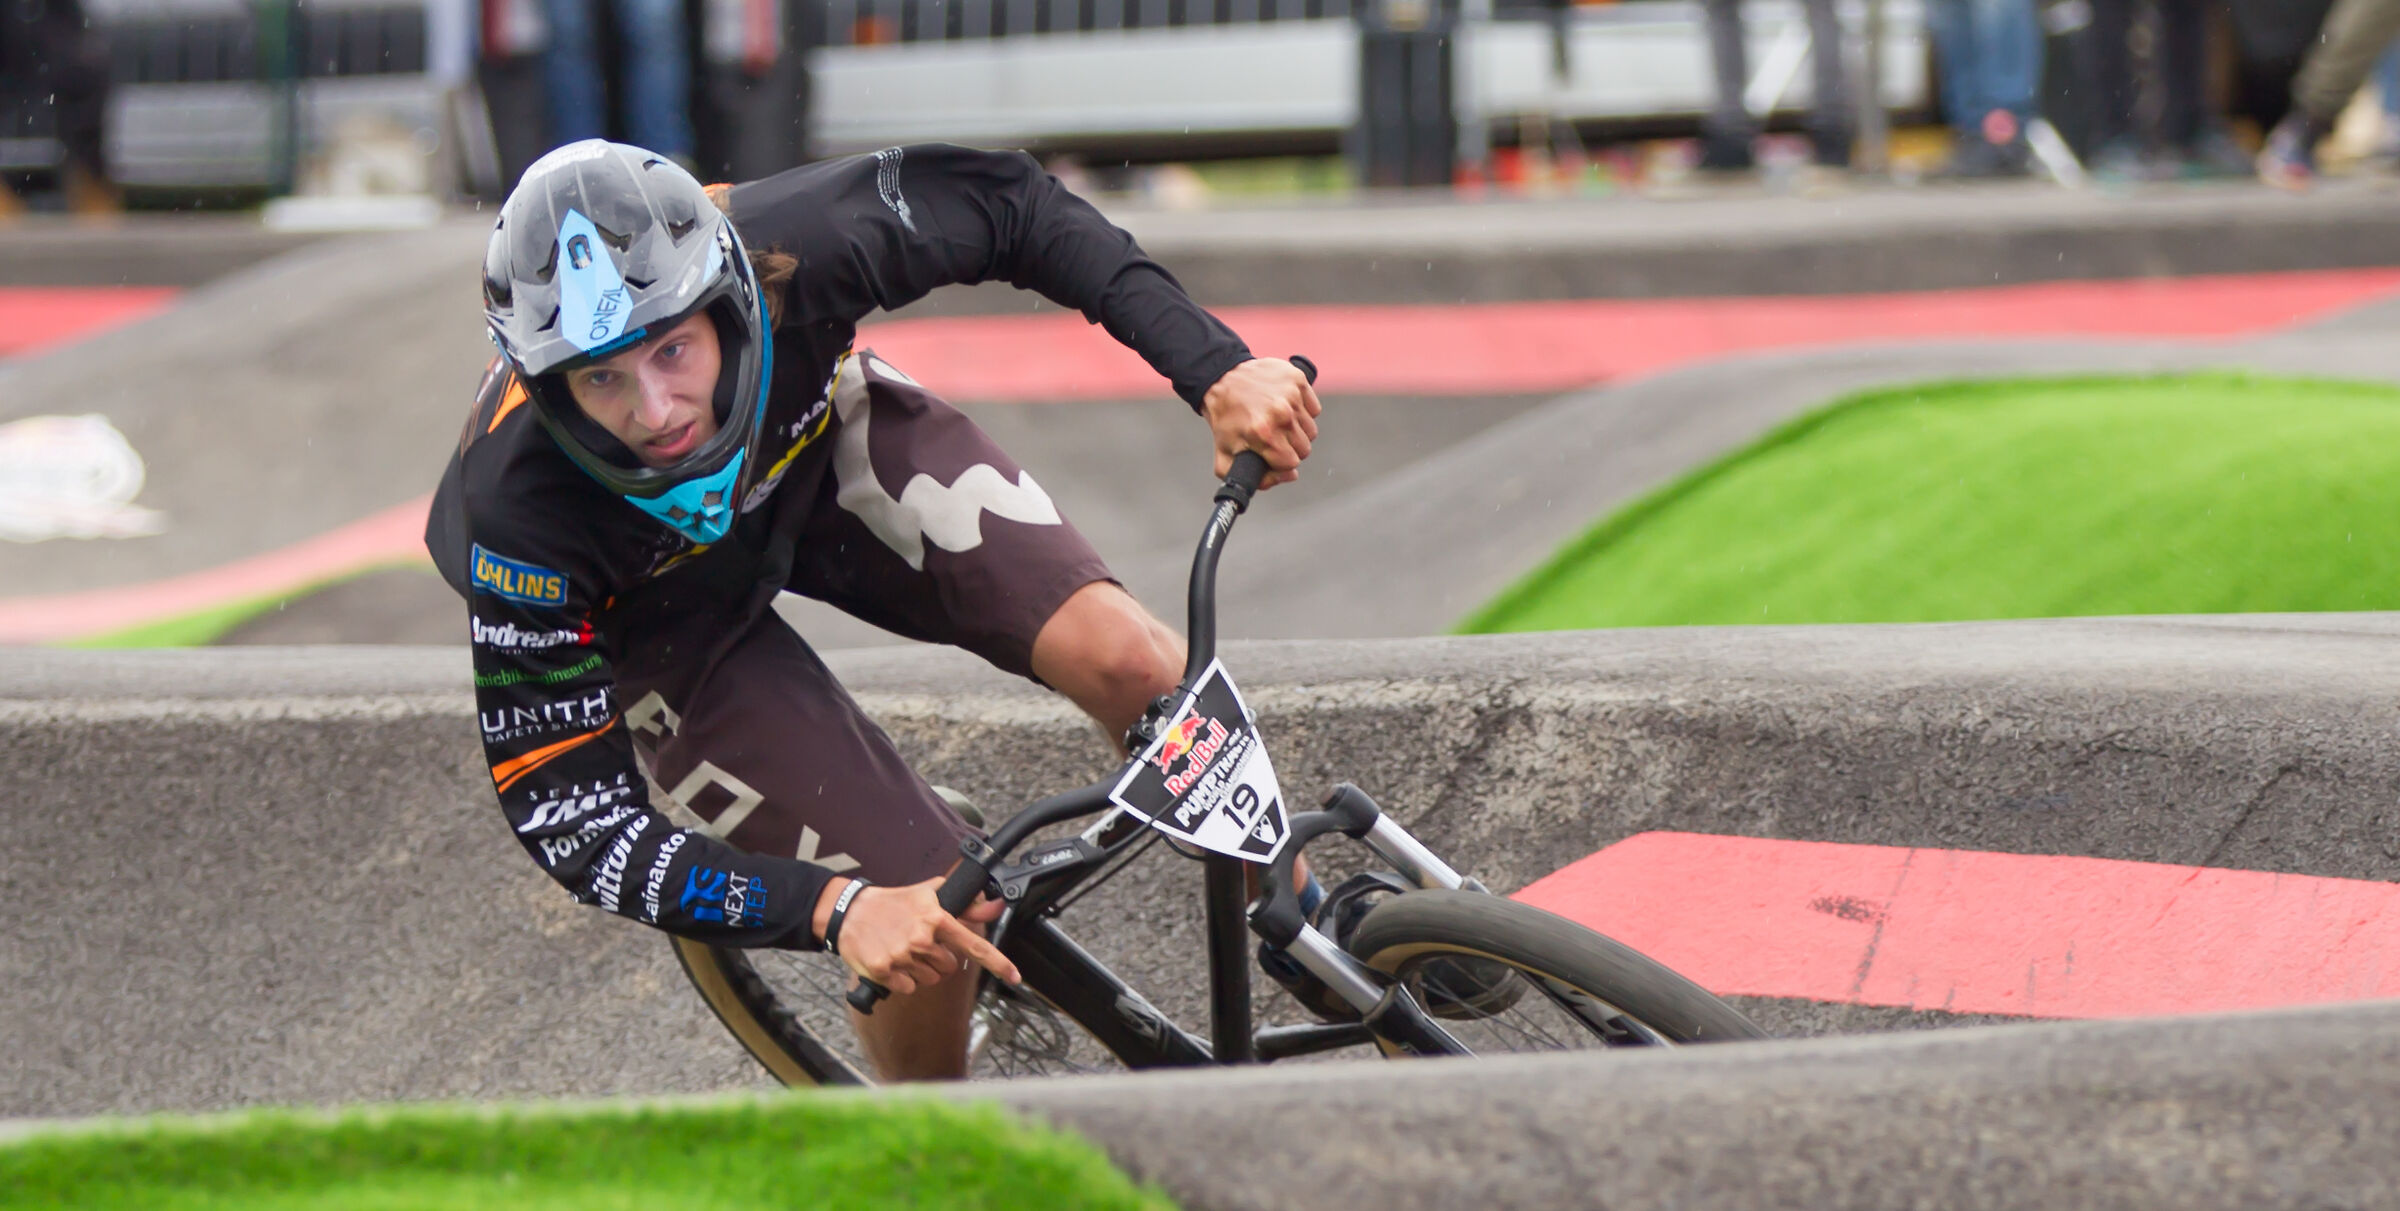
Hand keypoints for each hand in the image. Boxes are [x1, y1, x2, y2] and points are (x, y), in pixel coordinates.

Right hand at [814, 875, 1018, 996]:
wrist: (850, 911)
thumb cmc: (894, 903)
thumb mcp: (929, 894)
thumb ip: (964, 905)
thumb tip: (994, 905)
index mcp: (936, 919)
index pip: (974, 945)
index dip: (998, 963)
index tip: (1015, 976)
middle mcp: (921, 939)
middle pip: (949, 968)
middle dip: (939, 960)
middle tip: (921, 945)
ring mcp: (902, 956)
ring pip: (929, 980)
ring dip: (920, 970)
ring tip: (904, 950)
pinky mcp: (884, 971)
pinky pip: (908, 987)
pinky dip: (902, 979)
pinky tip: (892, 960)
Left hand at [1202, 358, 1321, 489]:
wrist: (1221, 380)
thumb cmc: (1225, 420)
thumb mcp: (1226, 457)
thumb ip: (1257, 479)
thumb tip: (1291, 476)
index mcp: (1263, 435)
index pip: (1291, 463)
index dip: (1280, 462)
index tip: (1270, 453)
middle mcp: (1281, 414)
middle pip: (1304, 448)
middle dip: (1289, 447)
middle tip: (1272, 437)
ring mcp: (1291, 395)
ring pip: (1310, 430)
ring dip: (1297, 430)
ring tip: (1277, 421)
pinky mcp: (1298, 380)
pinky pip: (1313, 409)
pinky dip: (1303, 411)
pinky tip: (1284, 407)